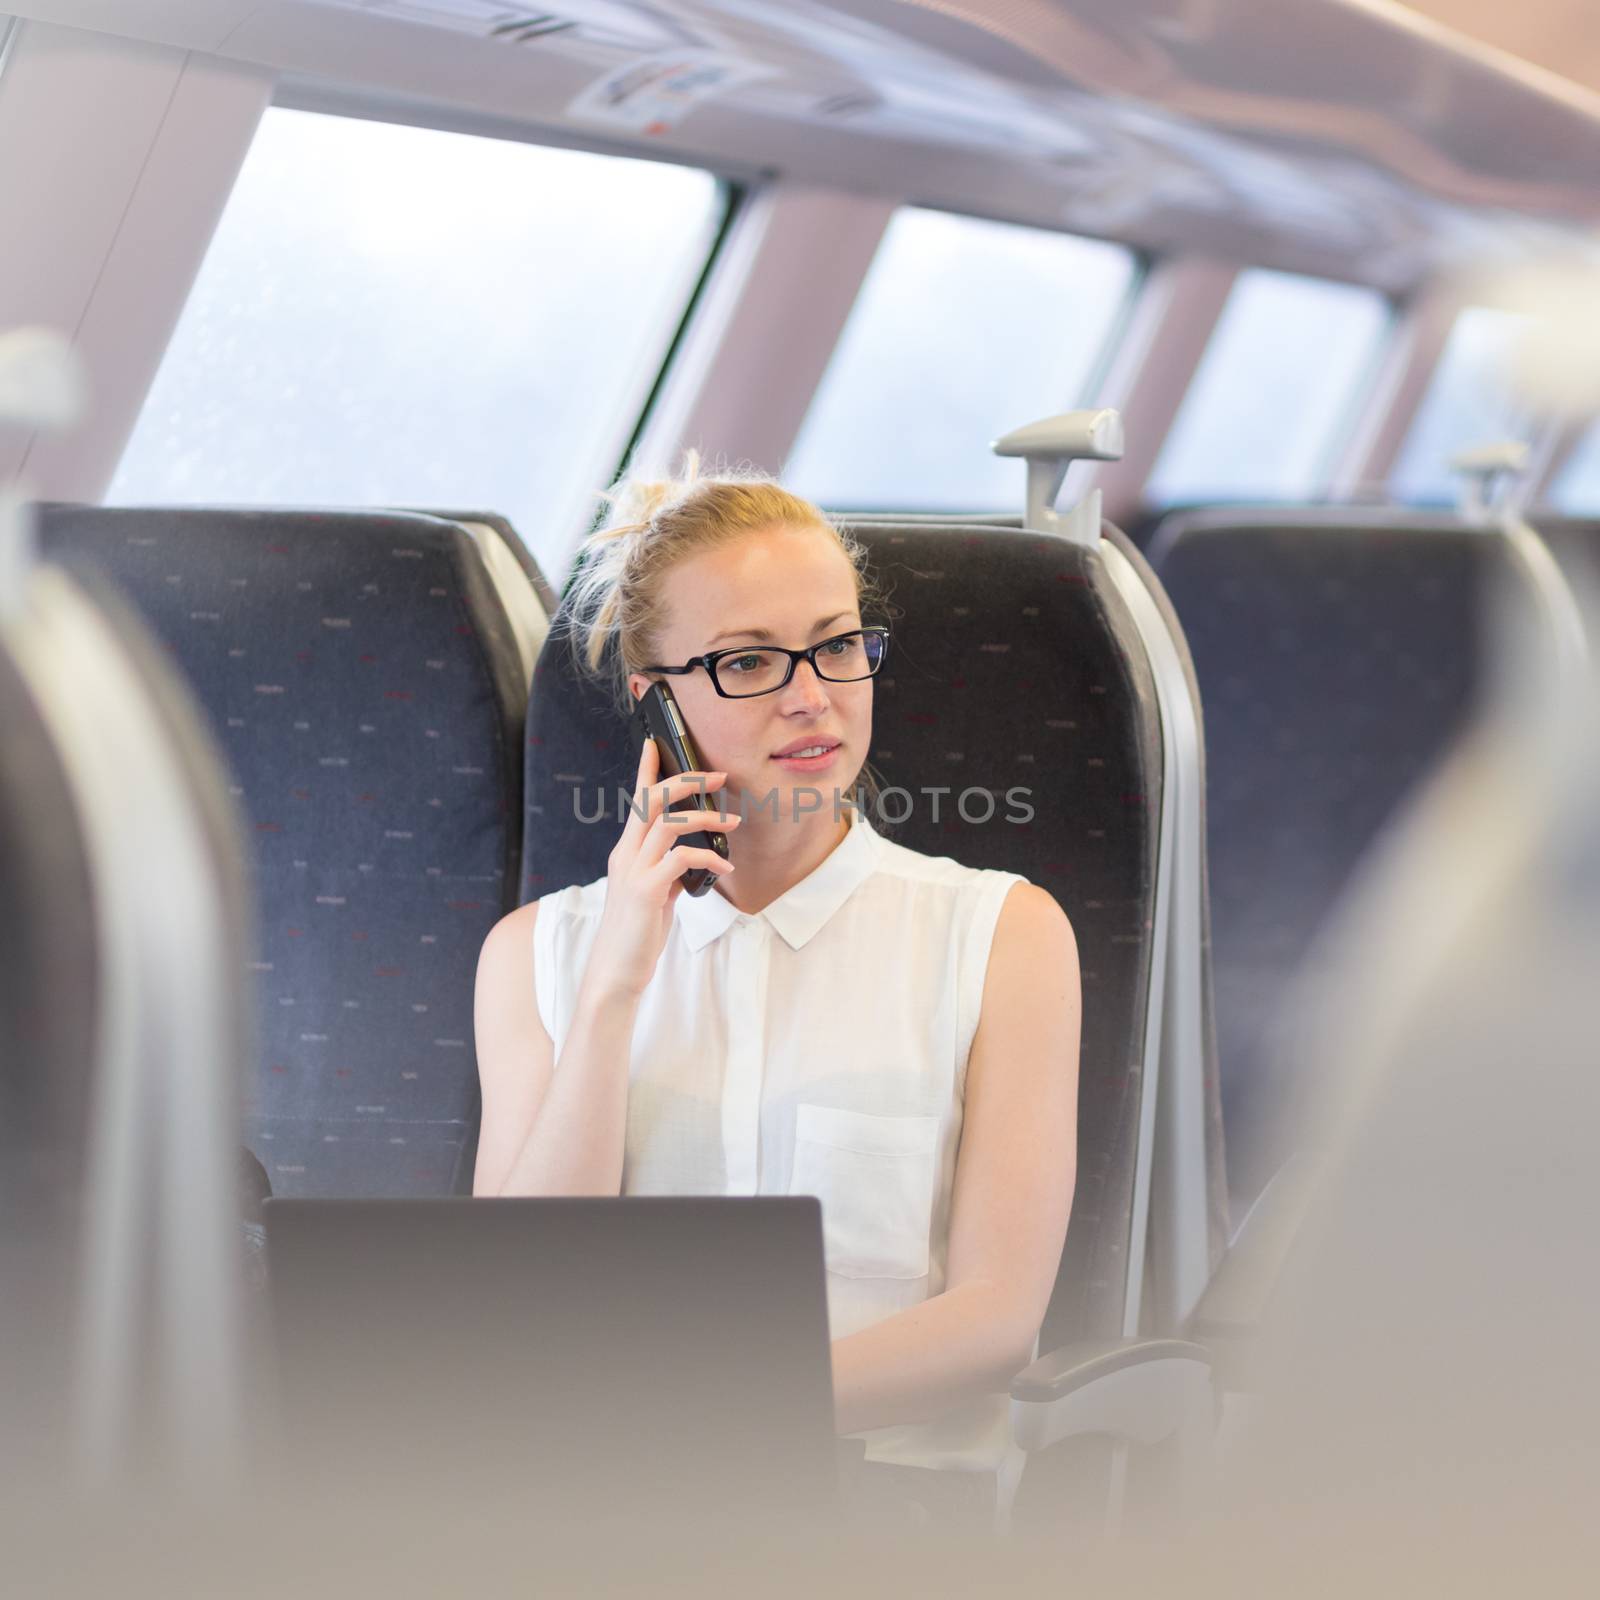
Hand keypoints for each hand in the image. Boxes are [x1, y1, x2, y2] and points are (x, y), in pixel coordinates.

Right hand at [583, 738, 739, 1000]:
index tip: (656, 743)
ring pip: (670, 824)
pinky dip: (708, 858)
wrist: (616, 972)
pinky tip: (725, 868)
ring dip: (706, 818)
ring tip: (733, 824)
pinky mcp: (646, 891)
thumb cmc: (637, 934)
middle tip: (718, 775)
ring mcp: (634, 871)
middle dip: (686, 781)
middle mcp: (626, 854)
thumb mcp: (655, 894)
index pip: (637, 801)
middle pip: (654, 801)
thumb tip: (693, 859)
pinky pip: (681, 858)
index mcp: (627, 851)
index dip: (646, 770)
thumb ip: (668, 871)